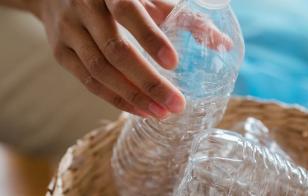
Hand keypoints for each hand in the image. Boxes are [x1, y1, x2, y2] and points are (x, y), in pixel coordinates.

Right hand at [32, 0, 184, 118]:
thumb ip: (183, 17)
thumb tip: (224, 44)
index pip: (127, 11)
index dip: (149, 38)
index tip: (174, 64)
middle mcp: (85, 9)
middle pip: (115, 51)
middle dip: (148, 82)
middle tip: (176, 105)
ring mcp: (69, 32)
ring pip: (100, 71)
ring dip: (132, 97)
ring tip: (161, 113)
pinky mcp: (60, 53)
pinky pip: (88, 82)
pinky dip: (115, 99)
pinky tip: (139, 110)